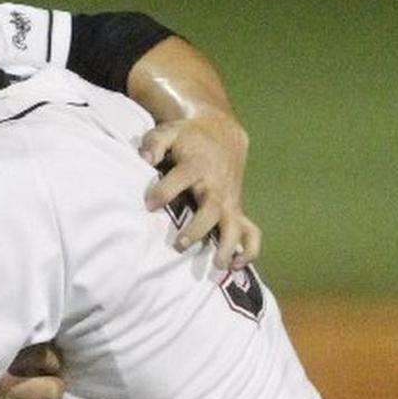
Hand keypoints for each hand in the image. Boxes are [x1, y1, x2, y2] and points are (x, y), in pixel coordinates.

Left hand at [139, 114, 261, 269]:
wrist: (220, 134)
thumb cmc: (186, 138)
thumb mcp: (168, 132)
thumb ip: (154, 144)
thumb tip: (146, 158)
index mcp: (196, 165)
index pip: (181, 178)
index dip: (164, 191)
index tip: (149, 204)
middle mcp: (215, 186)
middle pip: (211, 209)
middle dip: (197, 228)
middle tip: (179, 245)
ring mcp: (229, 200)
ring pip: (235, 225)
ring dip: (228, 245)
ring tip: (216, 264)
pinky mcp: (236, 210)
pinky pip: (251, 232)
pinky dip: (249, 250)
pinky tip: (236, 266)